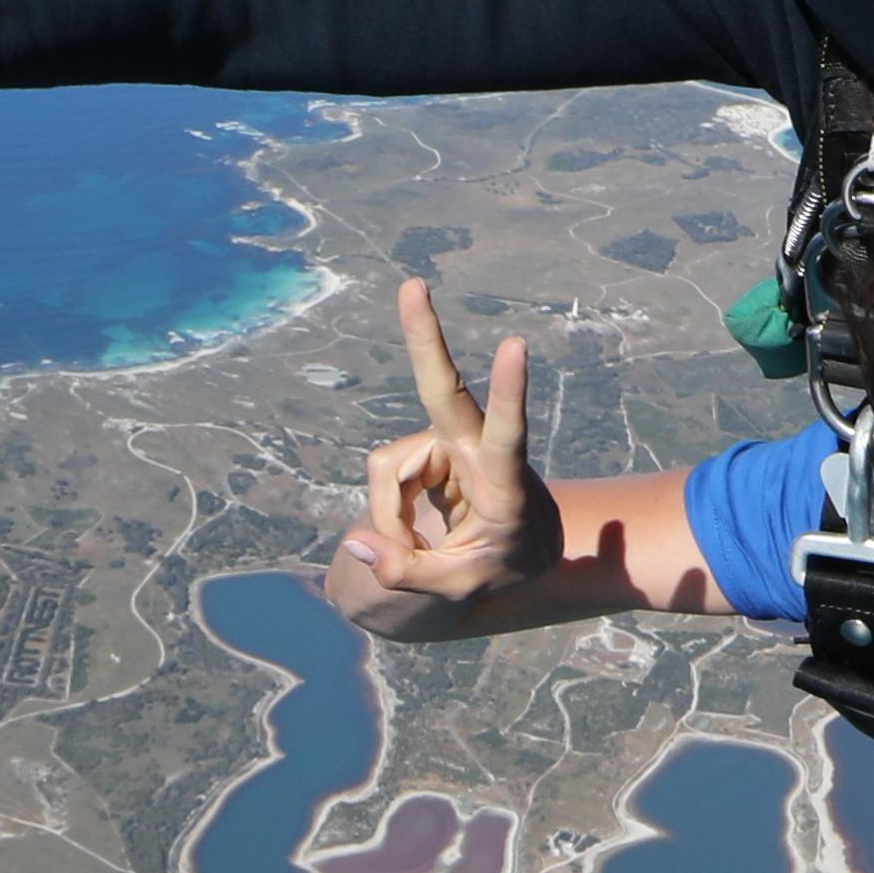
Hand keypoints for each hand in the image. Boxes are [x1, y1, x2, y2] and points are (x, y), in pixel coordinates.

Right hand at [325, 278, 560, 626]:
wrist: (516, 548)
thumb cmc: (501, 564)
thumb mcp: (460, 588)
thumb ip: (408, 574)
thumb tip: (357, 543)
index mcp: (505, 485)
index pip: (509, 434)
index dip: (509, 393)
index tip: (515, 345)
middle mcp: (476, 451)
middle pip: (442, 389)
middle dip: (425, 337)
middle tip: (412, 284)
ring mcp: (448, 444)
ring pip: (386, 472)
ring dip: (389, 516)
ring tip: (419, 547)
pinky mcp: (425, 447)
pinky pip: (382, 478)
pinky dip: (386, 512)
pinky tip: (415, 527)